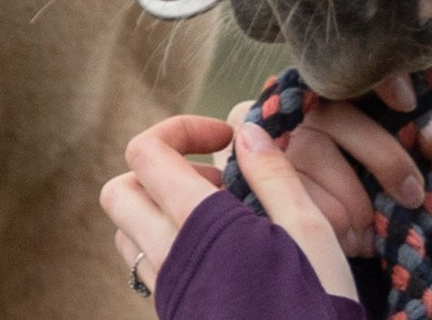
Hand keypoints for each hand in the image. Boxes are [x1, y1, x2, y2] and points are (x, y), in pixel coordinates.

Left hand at [100, 114, 357, 300]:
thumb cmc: (311, 305)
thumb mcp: (310, 232)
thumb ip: (274, 175)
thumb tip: (245, 132)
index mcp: (198, 225)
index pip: (146, 153)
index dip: (179, 129)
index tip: (225, 136)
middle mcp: (167, 256)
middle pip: (119, 191)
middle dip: (159, 170)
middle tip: (217, 177)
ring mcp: (164, 290)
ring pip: (127, 231)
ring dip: (160, 209)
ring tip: (220, 213)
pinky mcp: (172, 312)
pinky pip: (146, 265)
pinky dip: (170, 242)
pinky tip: (223, 251)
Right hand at [217, 76, 431, 259]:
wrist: (354, 250)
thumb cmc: (389, 194)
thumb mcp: (427, 167)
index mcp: (348, 93)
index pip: (356, 69)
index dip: (380, 77)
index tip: (407, 103)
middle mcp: (305, 107)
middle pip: (337, 114)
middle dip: (382, 156)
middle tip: (412, 194)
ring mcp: (273, 138)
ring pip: (311, 152)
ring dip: (352, 196)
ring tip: (372, 225)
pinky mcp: (250, 173)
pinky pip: (289, 188)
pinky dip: (326, 214)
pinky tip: (345, 234)